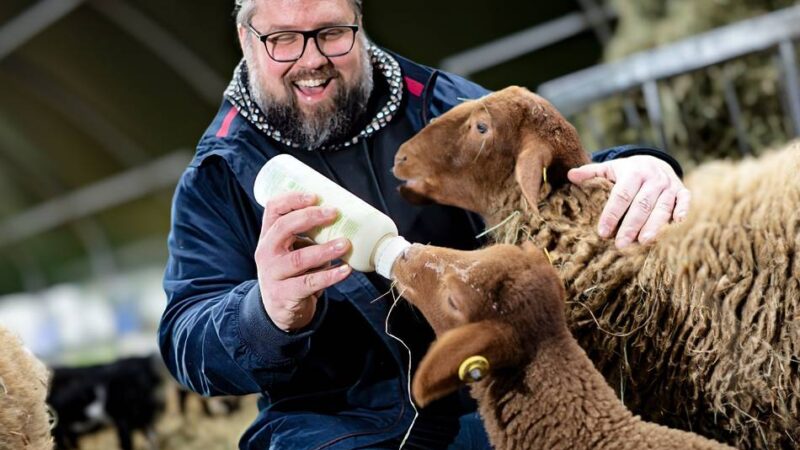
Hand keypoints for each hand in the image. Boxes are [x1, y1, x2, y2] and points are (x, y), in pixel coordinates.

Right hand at [255, 192, 351, 330]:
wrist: (279, 311)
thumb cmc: (293, 273)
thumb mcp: (291, 251)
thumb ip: (308, 236)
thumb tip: (344, 219)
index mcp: (268, 236)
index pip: (273, 209)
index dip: (292, 199)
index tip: (315, 196)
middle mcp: (266, 252)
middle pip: (283, 228)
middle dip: (310, 218)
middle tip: (334, 213)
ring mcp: (273, 274)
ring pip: (298, 259)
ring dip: (324, 250)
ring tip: (345, 244)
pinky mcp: (284, 295)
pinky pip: (309, 283)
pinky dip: (329, 276)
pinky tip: (345, 270)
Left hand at [567, 155, 690, 247]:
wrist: (655, 162)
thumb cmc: (626, 172)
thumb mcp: (608, 169)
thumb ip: (590, 173)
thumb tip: (570, 175)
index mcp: (633, 172)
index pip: (621, 195)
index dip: (612, 214)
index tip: (602, 232)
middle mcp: (653, 178)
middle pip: (641, 204)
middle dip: (631, 225)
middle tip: (620, 244)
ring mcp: (669, 185)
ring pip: (662, 207)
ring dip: (654, 225)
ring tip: (643, 242)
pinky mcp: (682, 191)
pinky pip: (684, 201)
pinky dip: (683, 211)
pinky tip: (677, 224)